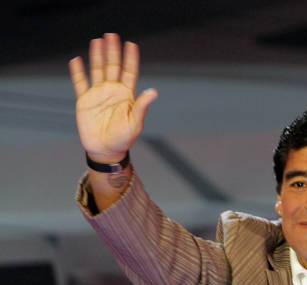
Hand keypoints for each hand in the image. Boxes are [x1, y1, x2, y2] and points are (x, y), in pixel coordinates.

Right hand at [68, 33, 157, 162]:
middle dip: (112, 51)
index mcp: (126, 96)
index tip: (131, 45)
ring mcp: (98, 95)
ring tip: (97, 41)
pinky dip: (78, 72)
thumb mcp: (135, 123)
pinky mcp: (84, 101)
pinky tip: (76, 60)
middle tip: (112, 35)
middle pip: (112, 67)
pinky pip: (80, 84)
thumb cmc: (123, 139)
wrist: (106, 151)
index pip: (129, 72)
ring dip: (97, 56)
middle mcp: (112, 92)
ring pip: (97, 71)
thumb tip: (153, 91)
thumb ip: (142, 106)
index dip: (130, 59)